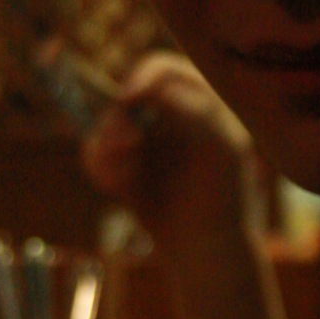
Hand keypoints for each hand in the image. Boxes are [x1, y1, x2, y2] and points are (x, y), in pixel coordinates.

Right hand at [80, 52, 261, 269]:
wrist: (204, 248)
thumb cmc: (224, 195)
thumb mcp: (222, 149)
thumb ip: (195, 114)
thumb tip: (158, 90)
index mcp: (198, 99)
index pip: (164, 70)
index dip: (143, 78)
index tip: (128, 99)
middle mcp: (166, 113)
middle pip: (125, 96)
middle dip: (118, 121)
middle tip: (127, 145)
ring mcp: (141, 137)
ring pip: (104, 125)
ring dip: (107, 149)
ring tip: (123, 179)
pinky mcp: (121, 164)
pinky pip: (95, 154)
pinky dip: (101, 168)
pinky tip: (118, 189)